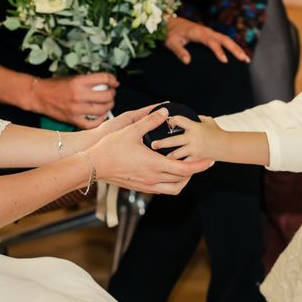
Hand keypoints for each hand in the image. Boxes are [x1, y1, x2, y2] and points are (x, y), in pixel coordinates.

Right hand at [30, 72, 118, 128]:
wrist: (37, 95)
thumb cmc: (56, 85)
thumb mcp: (73, 77)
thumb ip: (90, 80)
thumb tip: (110, 83)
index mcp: (78, 82)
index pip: (104, 79)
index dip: (113, 80)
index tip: (114, 82)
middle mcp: (78, 95)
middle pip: (107, 95)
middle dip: (112, 94)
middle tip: (111, 93)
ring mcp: (76, 109)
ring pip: (103, 110)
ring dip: (109, 106)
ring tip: (107, 103)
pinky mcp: (73, 120)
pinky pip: (93, 124)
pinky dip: (100, 120)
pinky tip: (101, 115)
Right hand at [87, 107, 214, 194]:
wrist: (91, 167)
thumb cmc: (109, 149)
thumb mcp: (130, 130)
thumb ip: (149, 121)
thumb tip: (164, 111)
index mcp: (154, 165)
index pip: (185, 169)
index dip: (200, 166)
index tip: (210, 161)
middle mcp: (153, 178)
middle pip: (183, 180)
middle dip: (194, 172)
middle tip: (200, 162)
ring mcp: (146, 185)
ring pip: (173, 188)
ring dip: (183, 180)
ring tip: (186, 167)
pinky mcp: (140, 188)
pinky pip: (162, 189)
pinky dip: (171, 182)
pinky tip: (168, 170)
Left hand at [150, 115, 217, 161]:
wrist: (227, 146)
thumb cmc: (217, 132)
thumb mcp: (207, 120)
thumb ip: (194, 118)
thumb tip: (182, 116)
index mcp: (195, 126)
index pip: (178, 120)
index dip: (169, 120)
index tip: (162, 122)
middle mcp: (193, 138)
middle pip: (172, 140)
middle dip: (161, 143)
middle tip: (153, 145)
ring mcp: (194, 150)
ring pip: (176, 155)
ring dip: (166, 156)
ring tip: (158, 158)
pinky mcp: (196, 159)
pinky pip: (183, 164)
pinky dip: (176, 165)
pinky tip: (169, 167)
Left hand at [166, 16, 250, 64]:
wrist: (169, 23)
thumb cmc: (170, 33)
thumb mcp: (171, 43)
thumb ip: (179, 51)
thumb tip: (187, 61)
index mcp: (198, 33)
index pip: (211, 42)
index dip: (218, 51)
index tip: (225, 60)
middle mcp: (206, 31)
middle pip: (224, 39)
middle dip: (235, 49)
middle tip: (244, 59)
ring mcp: (209, 32)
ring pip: (226, 39)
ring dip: (237, 48)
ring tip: (246, 59)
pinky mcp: (210, 34)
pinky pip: (223, 40)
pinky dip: (232, 46)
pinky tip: (238, 54)